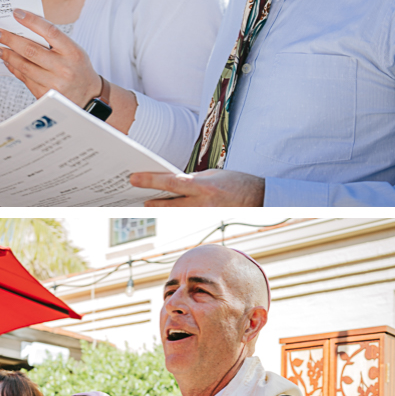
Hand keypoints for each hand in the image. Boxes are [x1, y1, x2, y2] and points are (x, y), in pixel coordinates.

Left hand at [0, 8, 100, 106]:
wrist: (87, 97)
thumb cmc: (78, 68)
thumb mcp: (74, 51)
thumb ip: (55, 41)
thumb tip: (26, 28)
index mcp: (72, 52)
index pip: (50, 31)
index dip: (32, 20)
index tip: (16, 13)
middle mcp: (63, 68)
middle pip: (31, 50)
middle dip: (10, 39)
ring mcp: (53, 84)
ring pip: (24, 66)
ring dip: (7, 55)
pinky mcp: (44, 95)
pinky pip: (24, 79)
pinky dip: (14, 68)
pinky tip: (8, 61)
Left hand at [129, 169, 264, 205]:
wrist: (261, 199)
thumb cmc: (237, 182)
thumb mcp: (213, 174)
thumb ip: (193, 179)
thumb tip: (174, 182)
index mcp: (203, 186)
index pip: (170, 181)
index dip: (150, 180)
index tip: (134, 178)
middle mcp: (201, 203)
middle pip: (168, 202)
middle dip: (150, 199)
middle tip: (135, 194)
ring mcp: (204, 214)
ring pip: (175, 211)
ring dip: (161, 206)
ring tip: (148, 201)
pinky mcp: (207, 221)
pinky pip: (187, 216)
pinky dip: (176, 210)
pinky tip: (168, 207)